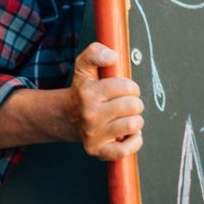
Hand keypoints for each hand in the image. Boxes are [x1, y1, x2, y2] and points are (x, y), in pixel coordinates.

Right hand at [67, 42, 144, 161]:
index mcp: (88, 93)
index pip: (128, 87)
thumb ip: (95, 53)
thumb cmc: (83, 91)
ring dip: (135, 120)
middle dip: (134, 103)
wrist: (68, 117)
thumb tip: (112, 56)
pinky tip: (126, 133)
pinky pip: (127, 149)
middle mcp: (90, 115)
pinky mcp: (98, 151)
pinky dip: (134, 141)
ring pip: (134, 125)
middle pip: (133, 106)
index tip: (124, 90)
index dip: (131, 87)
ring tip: (125, 118)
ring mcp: (94, 135)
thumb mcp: (84, 66)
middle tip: (125, 104)